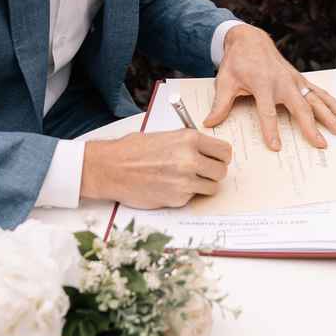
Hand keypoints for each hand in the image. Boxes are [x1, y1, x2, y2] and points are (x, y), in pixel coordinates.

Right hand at [81, 129, 231, 208]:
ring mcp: (185, 182)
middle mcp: (190, 160)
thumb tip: (208, 152)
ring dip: (203, 185)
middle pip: (222, 171)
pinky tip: (169, 186)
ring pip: (212, 188)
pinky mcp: (177, 199)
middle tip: (203, 171)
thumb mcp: (166, 136)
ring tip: (186, 179)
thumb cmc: (134, 150)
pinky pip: (193, 198)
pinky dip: (185, 194)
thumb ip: (189, 144)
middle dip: (214, 172)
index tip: (217, 159)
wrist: (111, 168)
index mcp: (189, 139)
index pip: (225, 150)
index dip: (222, 156)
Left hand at [205, 24, 335, 150]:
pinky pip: (318, 91)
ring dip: (328, 115)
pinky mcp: (299, 78)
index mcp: (262, 84)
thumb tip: (209, 124)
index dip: (271, 129)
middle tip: (320, 144)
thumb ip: (220, 104)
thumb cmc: (236, 61)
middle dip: (310, 126)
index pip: (267, 111)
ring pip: (314, 99)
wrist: (250, 39)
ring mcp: (293, 79)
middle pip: (299, 107)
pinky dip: (331, 101)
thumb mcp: (225, 81)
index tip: (276, 146)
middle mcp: (281, 82)